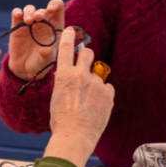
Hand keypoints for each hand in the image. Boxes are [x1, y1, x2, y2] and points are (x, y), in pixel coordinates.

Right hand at [8, 0, 64, 80]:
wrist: (25, 68)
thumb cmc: (41, 63)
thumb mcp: (46, 60)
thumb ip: (47, 54)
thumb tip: (46, 49)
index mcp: (55, 27)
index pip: (58, 9)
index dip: (55, 4)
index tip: (51, 9)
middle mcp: (43, 23)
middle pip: (42, 10)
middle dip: (40, 12)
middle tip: (37, 18)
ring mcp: (30, 24)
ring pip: (30, 9)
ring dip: (29, 11)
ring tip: (28, 21)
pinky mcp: (17, 26)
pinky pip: (16, 14)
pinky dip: (17, 12)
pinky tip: (18, 16)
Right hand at [45, 27, 114, 166]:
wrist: (75, 136)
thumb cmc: (61, 119)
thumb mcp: (56, 95)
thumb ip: (65, 81)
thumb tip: (70, 75)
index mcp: (64, 75)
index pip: (67, 48)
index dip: (69, 36)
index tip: (72, 30)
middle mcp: (81, 75)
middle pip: (88, 53)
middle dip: (87, 56)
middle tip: (85, 64)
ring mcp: (96, 84)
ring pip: (98, 74)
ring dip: (94, 82)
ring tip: (88, 100)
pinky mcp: (108, 94)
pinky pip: (107, 88)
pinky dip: (103, 94)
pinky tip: (96, 106)